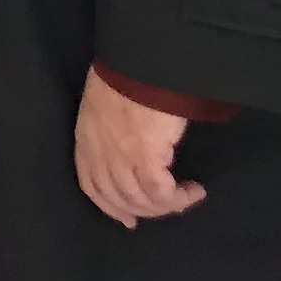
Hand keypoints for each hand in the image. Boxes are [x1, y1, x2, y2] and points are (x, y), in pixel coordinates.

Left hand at [74, 69, 207, 225]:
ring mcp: (119, 157)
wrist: (142, 61)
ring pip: (140, 199)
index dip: (110, 206)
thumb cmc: (129, 72)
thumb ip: (111, 125)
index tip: (128, 220)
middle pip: (117, 197)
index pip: (91, 184)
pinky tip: (194, 191)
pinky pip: (160, 193)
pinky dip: (178, 198)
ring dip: (166, 206)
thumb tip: (131, 140)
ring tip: (188, 196)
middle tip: (167, 209)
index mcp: (86, 137)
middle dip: (143, 210)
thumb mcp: (106, 100)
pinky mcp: (144, 158)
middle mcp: (99, 152)